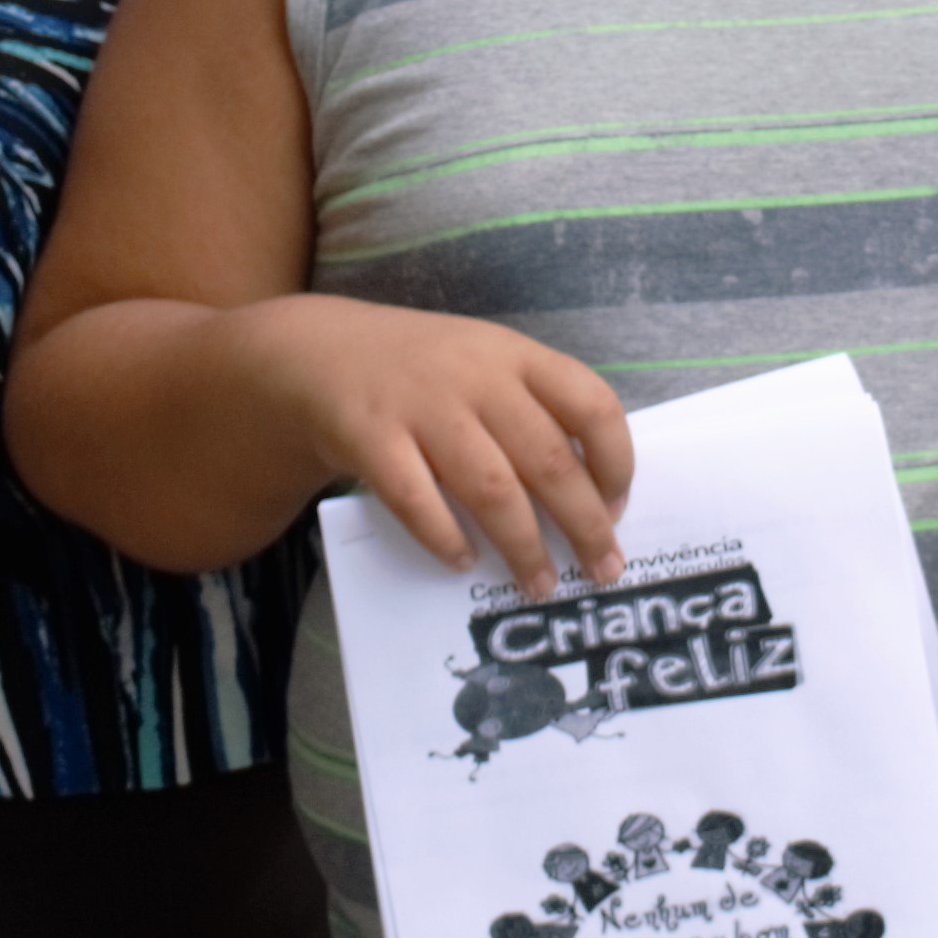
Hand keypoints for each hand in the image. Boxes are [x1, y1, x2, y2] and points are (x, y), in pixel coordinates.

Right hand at [240, 297, 633, 593]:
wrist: (319, 354)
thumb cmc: (423, 373)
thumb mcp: (486, 366)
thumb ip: (534, 410)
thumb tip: (594, 493)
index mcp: (515, 356)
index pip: (590, 403)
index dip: (615, 461)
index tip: (618, 507)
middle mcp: (475, 377)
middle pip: (547, 459)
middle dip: (583, 524)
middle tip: (602, 570)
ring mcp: (421, 406)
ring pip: (490, 487)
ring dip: (522, 545)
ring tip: (540, 583)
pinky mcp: (371, 436)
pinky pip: (416, 499)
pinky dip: (445, 537)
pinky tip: (463, 562)